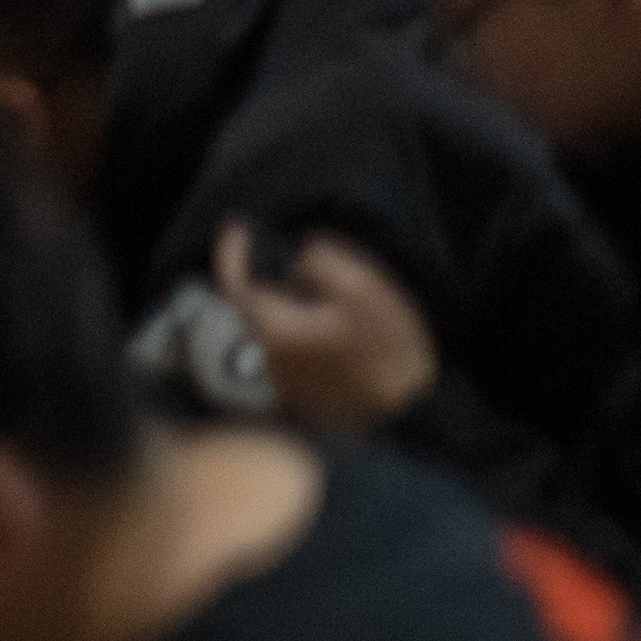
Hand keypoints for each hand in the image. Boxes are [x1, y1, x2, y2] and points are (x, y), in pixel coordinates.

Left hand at [211, 224, 437, 429]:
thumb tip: (297, 259)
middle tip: (258, 248)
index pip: (235, 285)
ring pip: (258, 328)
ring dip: (265, 299)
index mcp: (277, 333)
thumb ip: (319, 261)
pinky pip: (274, 347)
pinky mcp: (298, 392)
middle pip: (243, 308)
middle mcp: (269, 362)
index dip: (232, 252)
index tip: (240, 229)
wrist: (409, 411)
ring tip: (289, 277)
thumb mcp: (361, 286)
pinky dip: (280, 322)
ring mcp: (282, 381)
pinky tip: (306, 311)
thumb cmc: (388, 349)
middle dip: (247, 275)